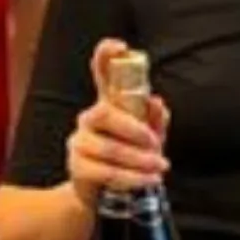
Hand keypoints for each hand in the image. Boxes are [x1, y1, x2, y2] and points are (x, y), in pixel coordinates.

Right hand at [66, 39, 171, 210]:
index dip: (106, 56)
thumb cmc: (132, 155)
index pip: (102, 73)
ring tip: (160, 166)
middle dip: (134, 129)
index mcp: (108, 103)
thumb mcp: (151, 136)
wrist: (105, 193)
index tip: (121, 46)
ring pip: (109, 148)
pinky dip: (132, 177)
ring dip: (139, 159)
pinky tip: (150, 179)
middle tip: (155, 143)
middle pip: (104, 114)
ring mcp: (80, 142)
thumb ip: (156, 118)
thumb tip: (156, 101)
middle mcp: (90, 118)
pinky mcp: (78, 167)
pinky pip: (106, 171)